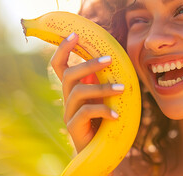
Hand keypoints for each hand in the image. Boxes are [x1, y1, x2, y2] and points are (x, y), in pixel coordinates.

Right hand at [50, 33, 122, 152]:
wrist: (101, 148)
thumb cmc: (105, 118)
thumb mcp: (105, 96)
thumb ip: (105, 80)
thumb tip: (115, 58)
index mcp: (74, 87)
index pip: (60, 65)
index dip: (64, 49)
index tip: (75, 34)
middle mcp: (68, 97)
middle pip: (69, 74)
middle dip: (89, 64)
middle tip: (110, 59)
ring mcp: (69, 112)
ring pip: (79, 92)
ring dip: (102, 88)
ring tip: (122, 89)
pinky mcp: (73, 126)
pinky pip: (87, 112)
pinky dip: (104, 110)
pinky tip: (117, 116)